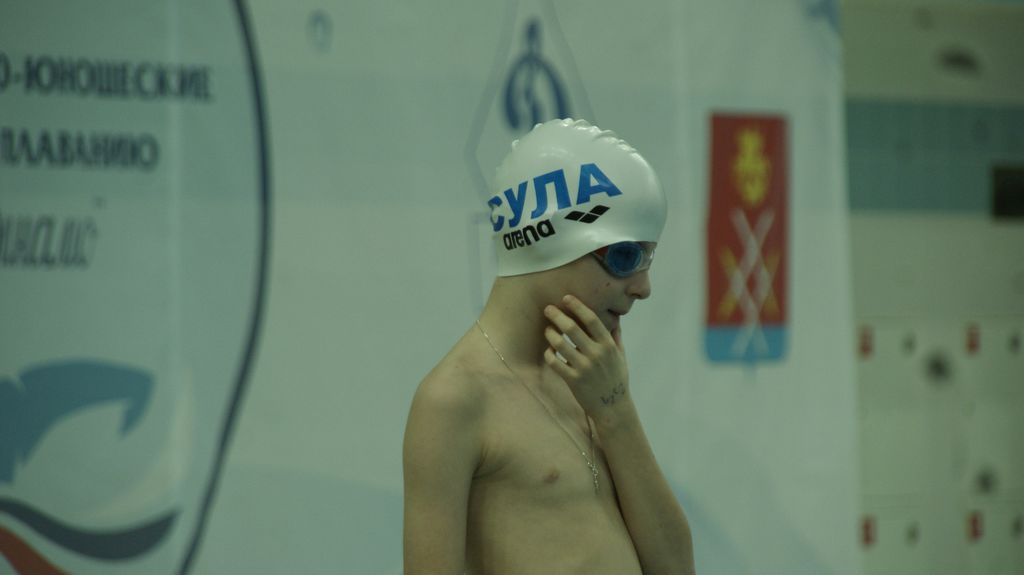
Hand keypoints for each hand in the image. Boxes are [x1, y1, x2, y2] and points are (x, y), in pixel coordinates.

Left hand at [543, 294, 630, 418]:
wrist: (612, 407)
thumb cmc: (617, 379)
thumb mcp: (620, 356)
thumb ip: (615, 337)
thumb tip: (615, 319)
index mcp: (608, 345)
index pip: (592, 320)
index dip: (578, 306)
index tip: (566, 298)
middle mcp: (596, 354)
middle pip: (572, 328)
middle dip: (557, 315)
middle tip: (548, 308)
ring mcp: (583, 367)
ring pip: (560, 344)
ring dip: (550, 333)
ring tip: (547, 329)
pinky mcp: (573, 380)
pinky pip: (554, 362)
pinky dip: (549, 354)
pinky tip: (549, 350)